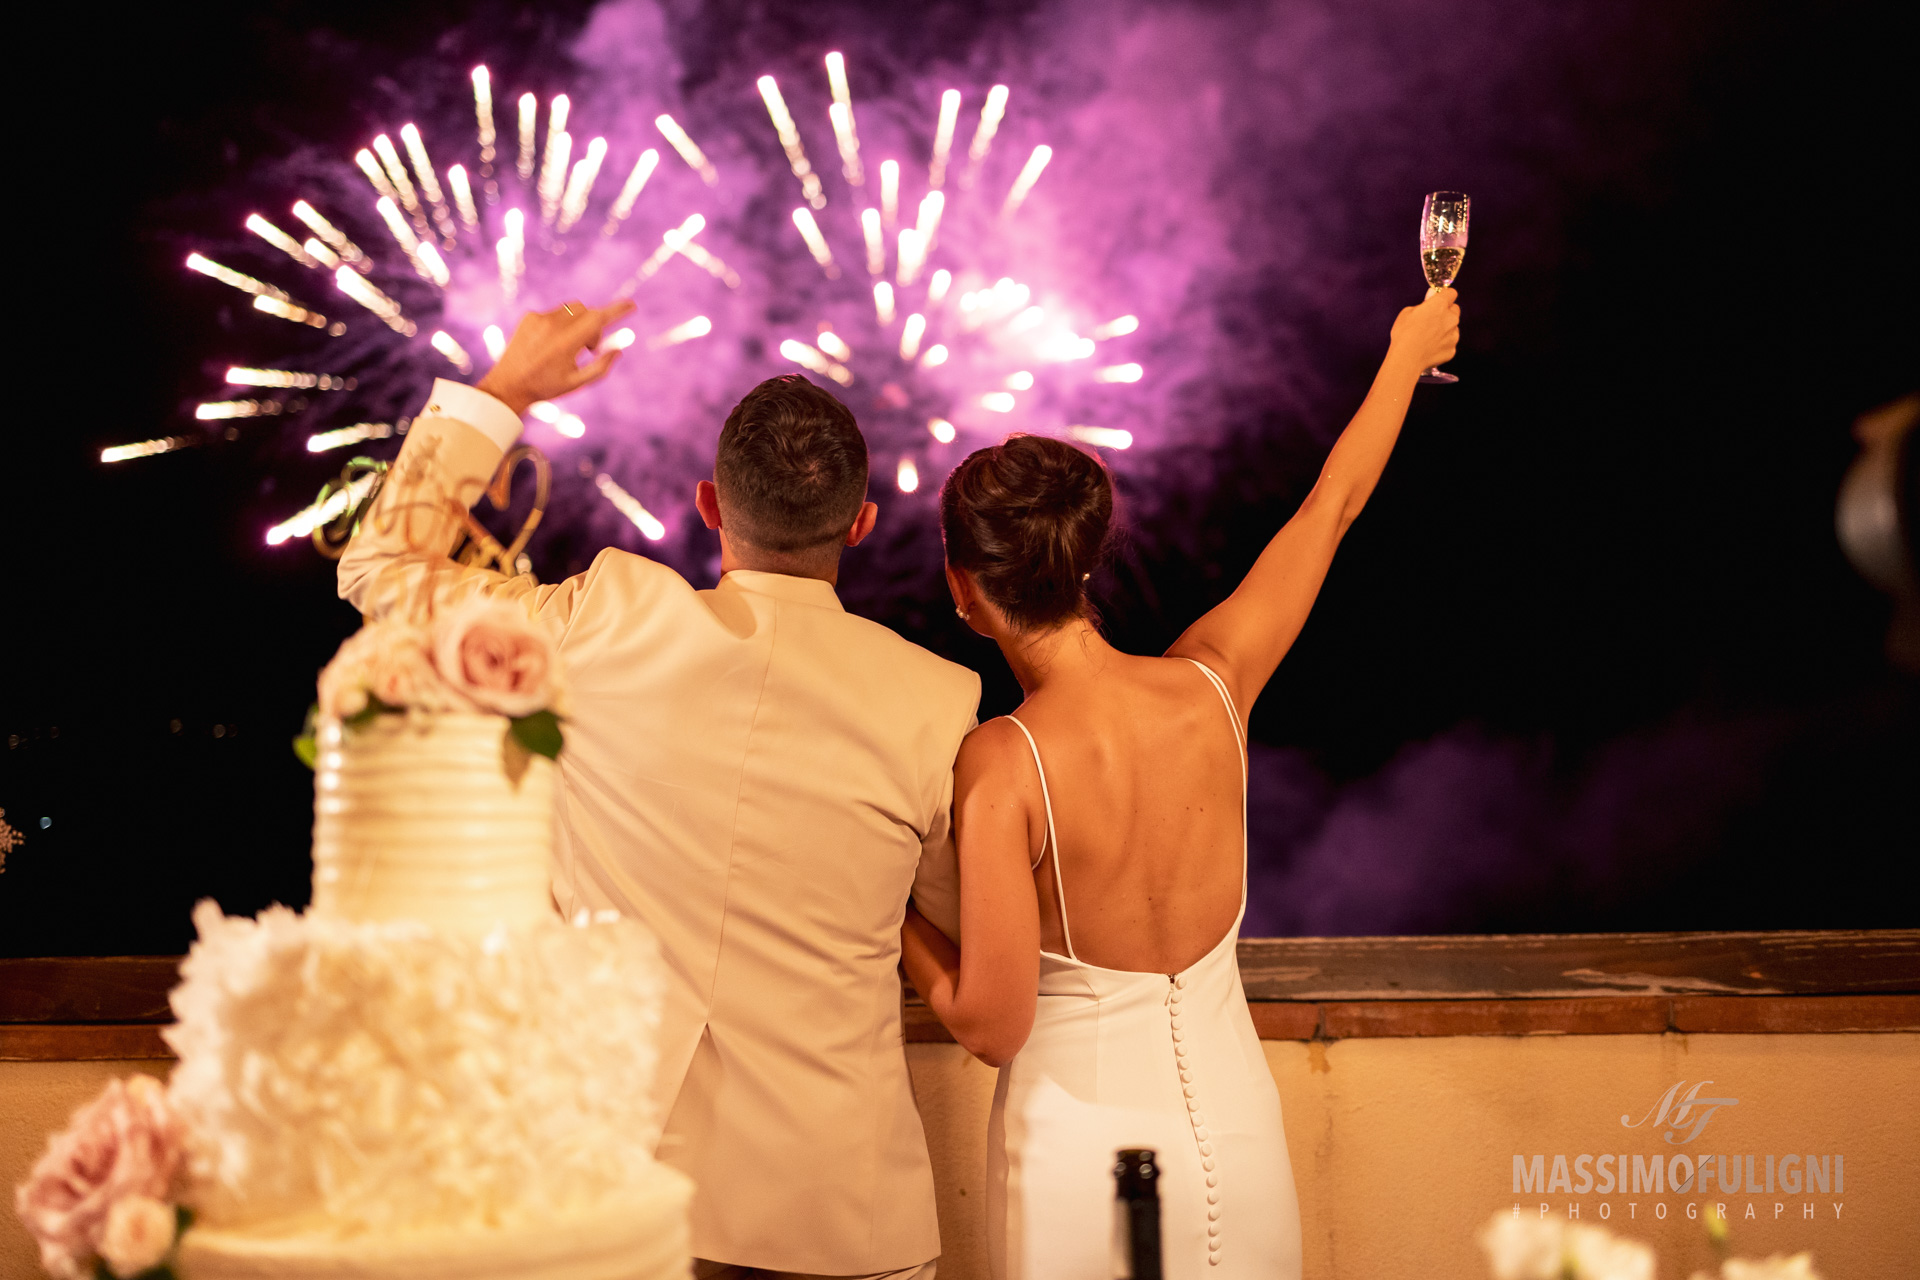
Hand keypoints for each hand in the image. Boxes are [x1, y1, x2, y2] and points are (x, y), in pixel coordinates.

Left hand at [475, 299, 635, 415]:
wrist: (508, 385)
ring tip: (569, 347)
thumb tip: (619, 351)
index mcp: (566, 343)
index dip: (617, 310)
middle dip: (594, 326)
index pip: (598, 318)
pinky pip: (554, 312)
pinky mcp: (529, 316)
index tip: (631, 305)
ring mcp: (539, 318)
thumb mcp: (578, 383)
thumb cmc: (546, 387)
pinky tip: (550, 344)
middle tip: (589, 349)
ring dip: (578, 323)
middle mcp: (553, 325)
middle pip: (587, 311)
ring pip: (572, 309)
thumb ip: (602, 367)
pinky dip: (561, 324)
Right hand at [1388, 286, 1460, 370]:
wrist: (1406, 359)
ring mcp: (1454, 335)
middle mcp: (1451, 318)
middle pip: (1455, 310)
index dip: (1444, 296)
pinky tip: (1430, 347)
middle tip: (1431, 320)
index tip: (1439, 300)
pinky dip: (1442, 344)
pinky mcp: (1452, 349)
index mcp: (1440, 305)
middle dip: (1446, 312)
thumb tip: (1431, 298)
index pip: (1451, 293)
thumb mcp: (1407, 312)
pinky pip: (1450, 343)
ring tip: (1428, 337)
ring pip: (1453, 327)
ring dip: (1445, 329)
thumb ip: (1423, 304)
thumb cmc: (1404, 334)